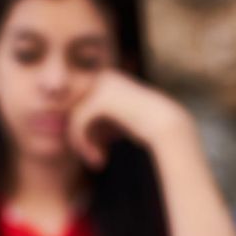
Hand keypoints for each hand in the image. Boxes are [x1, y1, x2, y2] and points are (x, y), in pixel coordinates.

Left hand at [67, 70, 192, 168]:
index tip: (93, 148)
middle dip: (78, 135)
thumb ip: (97, 117)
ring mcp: (101, 85)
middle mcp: (102, 76)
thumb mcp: (117, 120)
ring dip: (80, 143)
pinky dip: (83, 144)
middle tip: (91, 156)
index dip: (81, 128)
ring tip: (94, 160)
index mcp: (107, 77)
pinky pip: (78, 123)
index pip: (79, 103)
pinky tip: (98, 159)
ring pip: (73, 117)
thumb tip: (67, 123)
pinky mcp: (101, 99)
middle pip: (74, 109)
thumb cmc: (146, 126)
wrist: (168, 125)